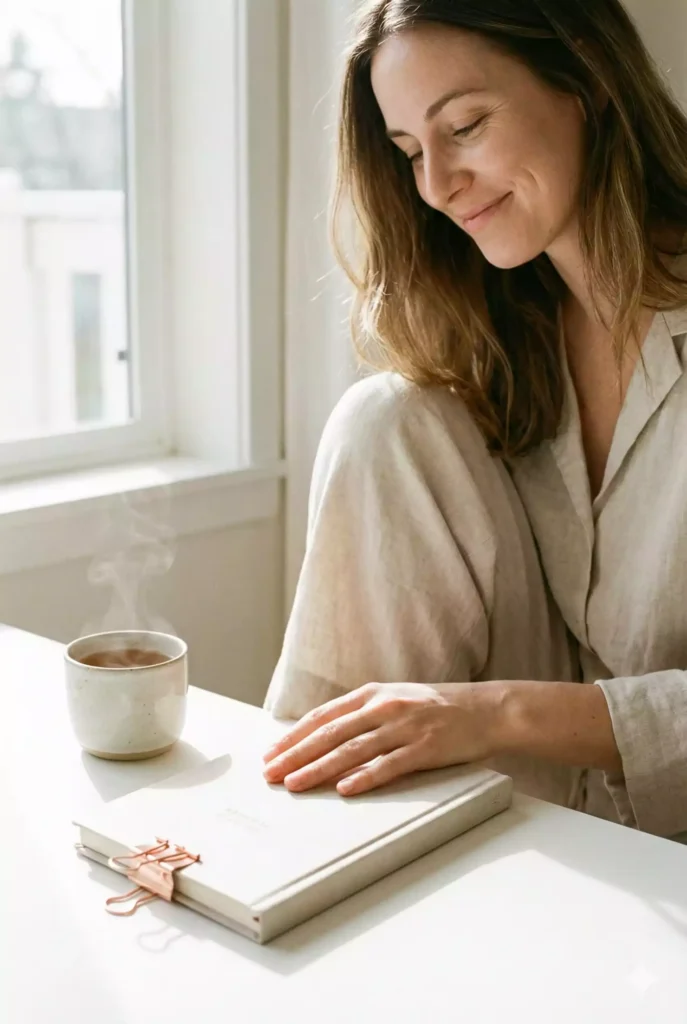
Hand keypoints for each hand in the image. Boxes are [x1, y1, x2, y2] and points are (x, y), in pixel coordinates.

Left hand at [262, 681, 504, 796]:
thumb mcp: (396, 699)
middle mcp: (384, 707)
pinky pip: (390, 765)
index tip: (272, 754)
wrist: (487, 709)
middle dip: (296, 755)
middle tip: (271, 774)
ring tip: (296, 784)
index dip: (294, 736)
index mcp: (373, 694)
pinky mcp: (425, 748)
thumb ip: (363, 714)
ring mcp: (404, 727)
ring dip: (320, 768)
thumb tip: (325, 736)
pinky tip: (345, 789)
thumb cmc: (438, 707)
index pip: (324, 717)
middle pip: (330, 734)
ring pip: (352, 750)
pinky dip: (365, 777)